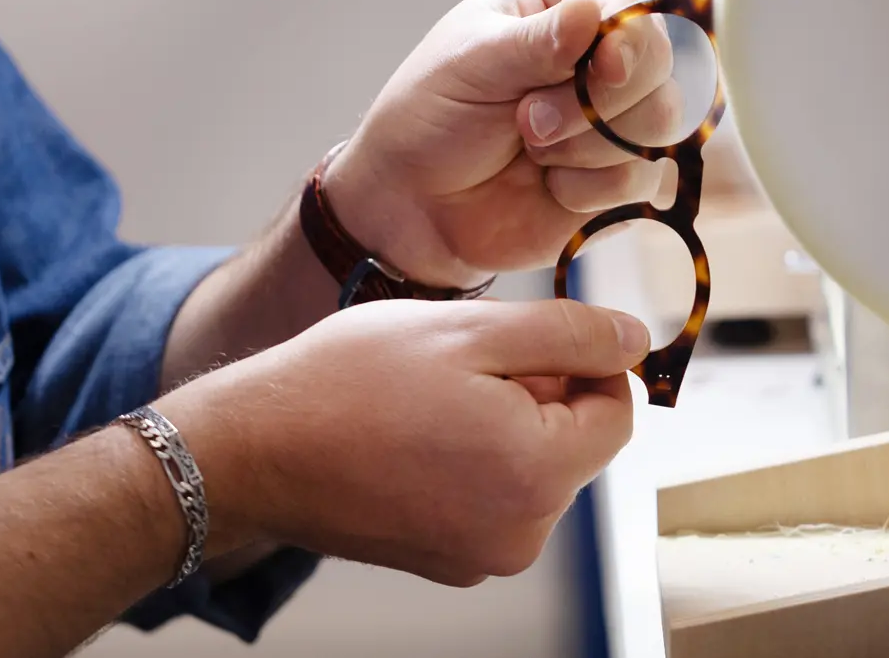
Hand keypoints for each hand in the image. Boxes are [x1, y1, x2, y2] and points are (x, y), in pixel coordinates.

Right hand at [157, 298, 648, 584]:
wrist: (252, 448)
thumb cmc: (347, 384)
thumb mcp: (472, 330)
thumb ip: (570, 334)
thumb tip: (637, 341)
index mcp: (536, 476)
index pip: (618, 412)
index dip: (584, 363)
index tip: (527, 339)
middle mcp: (518, 535)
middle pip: (575, 443)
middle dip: (539, 393)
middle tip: (462, 364)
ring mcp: (479, 556)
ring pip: (533, 466)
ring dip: (503, 421)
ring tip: (431, 396)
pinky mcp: (446, 559)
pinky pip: (492, 495)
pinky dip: (471, 456)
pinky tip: (416, 430)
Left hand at [325, 0, 680, 286]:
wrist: (415, 205)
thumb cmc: (432, 115)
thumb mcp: (472, 65)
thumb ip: (535, 42)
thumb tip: (590, 9)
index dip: (628, 28)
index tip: (606, 65)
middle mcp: (601, 45)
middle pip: (656, 58)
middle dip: (594, 102)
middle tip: (528, 122)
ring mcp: (619, 109)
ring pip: (659, 119)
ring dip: (588, 146)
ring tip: (530, 148)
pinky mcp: (623, 169)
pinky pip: (642, 177)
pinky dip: (589, 188)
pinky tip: (548, 185)